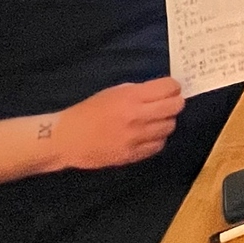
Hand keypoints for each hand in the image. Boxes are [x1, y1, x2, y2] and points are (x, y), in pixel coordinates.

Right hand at [53, 77, 183, 169]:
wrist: (67, 139)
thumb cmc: (88, 111)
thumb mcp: (113, 92)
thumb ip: (138, 92)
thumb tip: (160, 92)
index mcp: (131, 97)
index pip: (169, 88)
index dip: (173, 87)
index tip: (171, 89)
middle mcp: (137, 117)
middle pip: (175, 107)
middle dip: (176, 102)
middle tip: (170, 103)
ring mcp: (136, 138)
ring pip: (169, 127)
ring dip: (166, 122)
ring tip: (155, 120)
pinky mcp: (133, 155)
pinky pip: (158, 145)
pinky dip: (157, 139)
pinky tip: (148, 135)